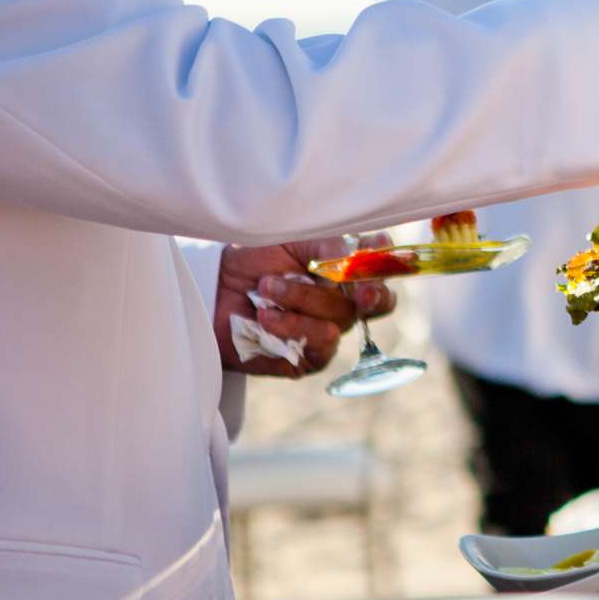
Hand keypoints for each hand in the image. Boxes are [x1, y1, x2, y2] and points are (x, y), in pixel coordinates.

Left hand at [213, 237, 394, 377]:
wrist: (212, 289)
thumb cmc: (252, 260)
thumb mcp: (290, 241)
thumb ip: (326, 245)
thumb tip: (358, 251)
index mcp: (346, 272)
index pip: (382, 272)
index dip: (386, 266)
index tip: (377, 252)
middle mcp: (342, 303)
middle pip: (375, 302)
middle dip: (371, 294)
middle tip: (361, 290)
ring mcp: (327, 332)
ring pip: (339, 321)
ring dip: (303, 301)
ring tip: (267, 288)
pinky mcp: (308, 359)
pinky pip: (319, 346)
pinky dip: (291, 327)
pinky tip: (265, 317)